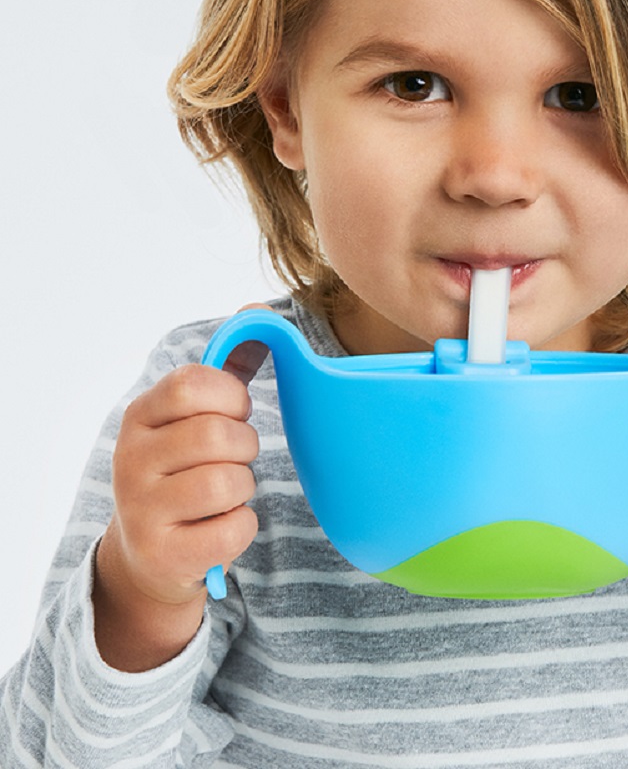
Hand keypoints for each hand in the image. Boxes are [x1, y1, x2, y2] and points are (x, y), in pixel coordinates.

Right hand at [94, 329, 267, 670]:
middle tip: (232, 460)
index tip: (233, 414)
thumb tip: (258, 309)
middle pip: (215, 435)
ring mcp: (141, 510)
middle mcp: (130, 460)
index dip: (230, 396)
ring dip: (244, 487)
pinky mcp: (163, 555)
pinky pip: (234, 529)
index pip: (192, 384)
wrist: (150, 555)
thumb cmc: (187, 471)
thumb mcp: (194, 417)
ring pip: (228, 482)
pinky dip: (243, 526)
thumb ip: (229, 362)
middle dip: (244, 447)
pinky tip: (221, 525)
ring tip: (225, 494)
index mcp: (140, 416)